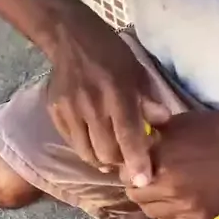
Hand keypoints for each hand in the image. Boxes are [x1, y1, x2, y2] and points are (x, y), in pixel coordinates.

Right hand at [47, 14, 169, 183]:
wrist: (70, 37)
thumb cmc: (111, 54)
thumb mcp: (137, 72)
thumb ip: (149, 100)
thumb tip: (162, 124)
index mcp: (117, 94)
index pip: (128, 136)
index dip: (137, 162)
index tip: (143, 180)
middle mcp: (92, 105)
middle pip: (107, 152)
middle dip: (120, 162)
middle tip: (129, 160)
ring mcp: (70, 110)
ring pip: (87, 152)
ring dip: (102, 160)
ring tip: (111, 156)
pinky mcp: (55, 112)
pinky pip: (72, 142)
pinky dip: (85, 148)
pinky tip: (94, 142)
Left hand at [126, 111, 218, 218]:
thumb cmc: (214, 129)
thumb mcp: (176, 124)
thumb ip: (152, 139)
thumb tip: (135, 148)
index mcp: (158, 159)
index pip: (126, 174)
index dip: (132, 169)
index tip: (141, 166)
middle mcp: (167, 185)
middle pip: (135, 195)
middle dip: (140, 186)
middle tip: (154, 179)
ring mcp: (183, 204)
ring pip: (150, 213)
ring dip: (154, 203)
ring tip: (167, 192)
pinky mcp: (199, 217)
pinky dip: (169, 218)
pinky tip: (177, 206)